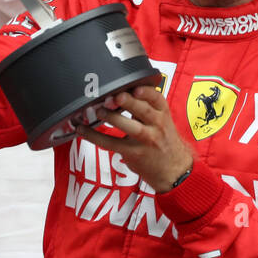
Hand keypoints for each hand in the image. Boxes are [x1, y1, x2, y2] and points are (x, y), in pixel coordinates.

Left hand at [77, 86, 193, 193]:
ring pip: (131, 128)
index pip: (156, 98)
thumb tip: (119, 91)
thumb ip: (145, 107)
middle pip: (144, 111)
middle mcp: (157, 125)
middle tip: (114, 97)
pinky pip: (112, 144)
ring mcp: (146, 140)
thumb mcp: (162, 120)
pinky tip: (84, 130)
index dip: (146, 91)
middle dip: (128, 102)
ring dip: (113, 118)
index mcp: (163, 113)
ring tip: (99, 111)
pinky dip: (95, 136)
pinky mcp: (134, 154)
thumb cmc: (164, 141)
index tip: (135, 87)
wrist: (174, 169)